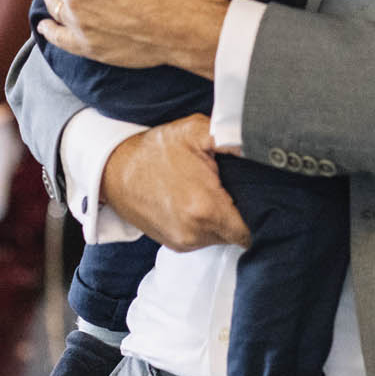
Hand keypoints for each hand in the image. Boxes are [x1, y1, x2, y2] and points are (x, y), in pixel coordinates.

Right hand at [103, 114, 251, 250]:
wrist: (114, 169)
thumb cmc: (156, 150)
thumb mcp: (195, 130)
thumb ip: (230, 137)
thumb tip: (260, 145)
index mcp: (206, 208)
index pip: (250, 229)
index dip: (259, 212)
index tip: (257, 195)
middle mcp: (196, 233)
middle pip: (238, 234)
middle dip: (241, 213)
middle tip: (235, 188)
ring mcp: (184, 242)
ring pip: (222, 238)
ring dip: (223, 220)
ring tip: (215, 193)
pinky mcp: (175, 245)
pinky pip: (204, 239)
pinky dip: (207, 225)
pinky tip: (200, 202)